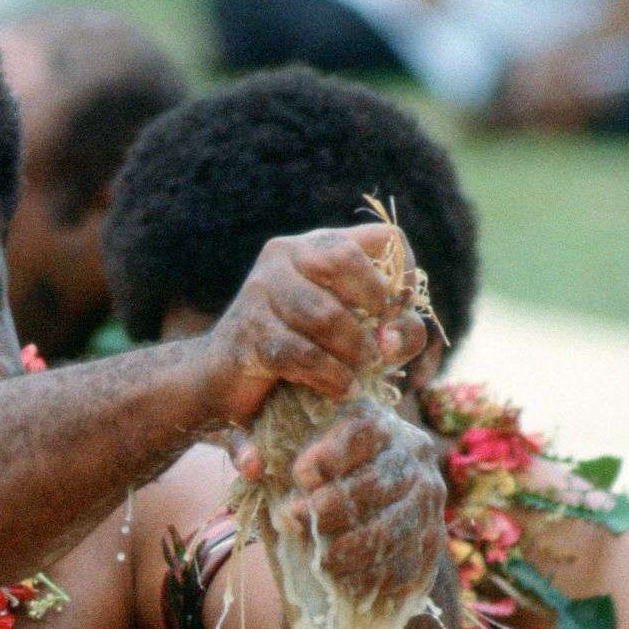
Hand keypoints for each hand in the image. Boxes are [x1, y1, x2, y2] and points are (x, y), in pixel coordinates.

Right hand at [198, 224, 431, 425]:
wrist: (226, 379)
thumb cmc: (301, 354)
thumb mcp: (357, 337)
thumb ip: (395, 333)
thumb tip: (395, 336)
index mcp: (317, 247)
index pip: (381, 238)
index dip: (403, 273)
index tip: (398, 311)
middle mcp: (286, 255)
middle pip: (345, 260)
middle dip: (373, 307)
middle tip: (378, 347)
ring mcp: (261, 290)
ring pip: (323, 313)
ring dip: (352, 351)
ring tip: (359, 375)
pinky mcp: (248, 331)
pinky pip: (300, 353)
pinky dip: (329, 376)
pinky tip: (340, 390)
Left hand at [254, 398, 447, 607]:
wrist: (374, 511)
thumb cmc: (323, 479)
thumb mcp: (298, 455)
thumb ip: (270, 451)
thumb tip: (249, 464)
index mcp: (382, 424)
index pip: (362, 431)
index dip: (332, 453)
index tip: (300, 474)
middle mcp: (414, 457)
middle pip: (377, 481)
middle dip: (333, 506)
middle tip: (294, 521)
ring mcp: (429, 499)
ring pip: (395, 524)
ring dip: (355, 546)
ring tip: (323, 558)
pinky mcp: (433, 538)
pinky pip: (410, 559)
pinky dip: (378, 574)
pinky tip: (351, 581)